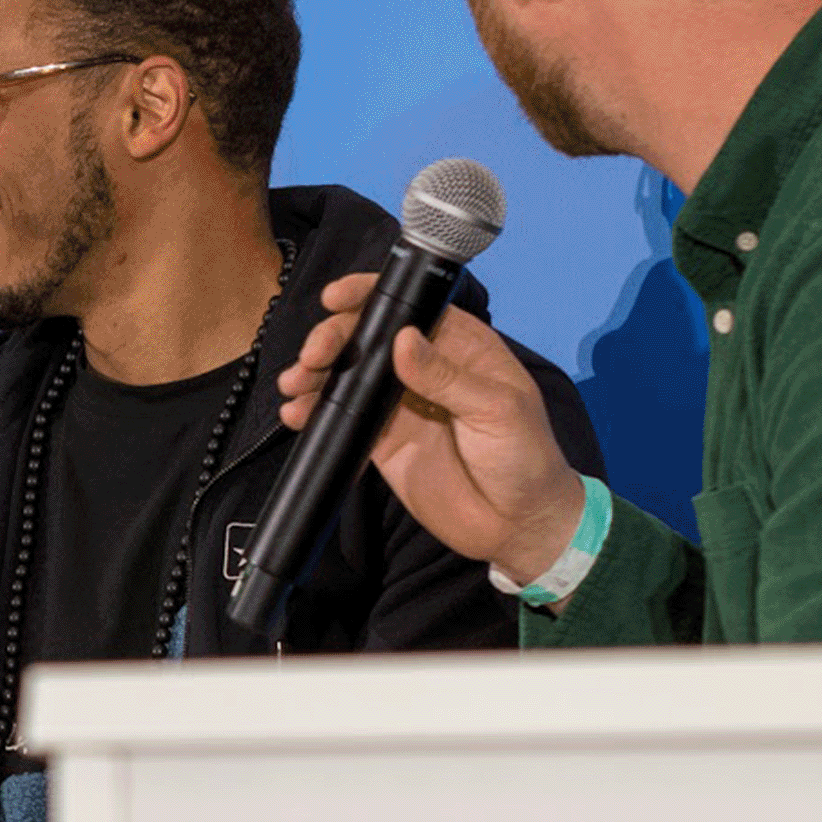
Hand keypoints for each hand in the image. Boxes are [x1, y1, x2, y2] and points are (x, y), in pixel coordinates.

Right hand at [278, 270, 587, 575]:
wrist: (516, 525)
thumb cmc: (526, 458)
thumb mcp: (497, 410)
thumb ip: (448, 377)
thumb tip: (402, 340)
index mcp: (459, 345)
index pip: (409, 306)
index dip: (370, 296)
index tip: (337, 298)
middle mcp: (425, 367)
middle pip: (368, 337)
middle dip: (333, 338)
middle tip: (313, 356)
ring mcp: (401, 403)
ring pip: (348, 375)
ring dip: (317, 374)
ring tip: (296, 384)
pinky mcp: (382, 440)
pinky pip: (342, 419)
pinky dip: (316, 414)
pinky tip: (298, 415)